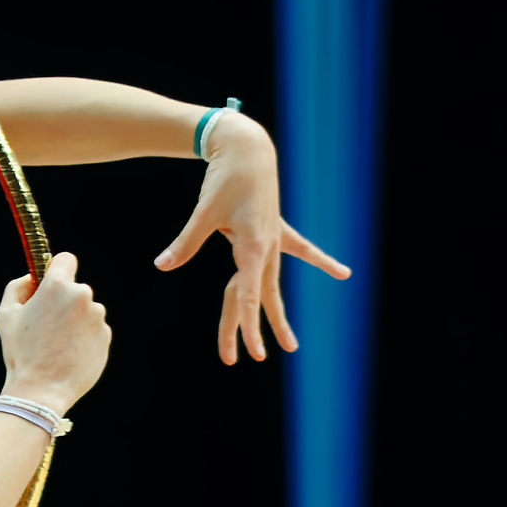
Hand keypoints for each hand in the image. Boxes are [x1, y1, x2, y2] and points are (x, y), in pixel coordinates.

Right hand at [0, 251, 110, 412]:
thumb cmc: (21, 353)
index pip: (66, 260)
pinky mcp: (106, 337)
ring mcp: (97, 317)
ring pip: (85, 311)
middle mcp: (82, 296)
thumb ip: (17, 287)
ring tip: (57, 345)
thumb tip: (31, 279)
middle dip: (63, 302)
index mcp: (58, 286)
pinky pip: (94, 330)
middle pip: (75, 289)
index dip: (56, 269)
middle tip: (47, 326)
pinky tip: (68, 355)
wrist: (42, 391)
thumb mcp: (5, 315)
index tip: (50, 283)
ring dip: (74, 321)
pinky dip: (83, 339)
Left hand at [154, 114, 350, 362]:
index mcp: (253, 247)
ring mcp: (275, 239)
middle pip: (260, 296)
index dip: (247, 325)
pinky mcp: (276, 229)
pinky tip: (343, 273)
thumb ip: (186, 243)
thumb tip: (162, 265)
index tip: (252, 351)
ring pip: (273, 284)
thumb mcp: (204, 212)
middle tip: (259, 358)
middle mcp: (267, 248)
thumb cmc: (225, 178)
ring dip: (277, 314)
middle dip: (259, 328)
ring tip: (290, 345)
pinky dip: (320, 261)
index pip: (246, 295)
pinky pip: (301, 250)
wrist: (247, 147)